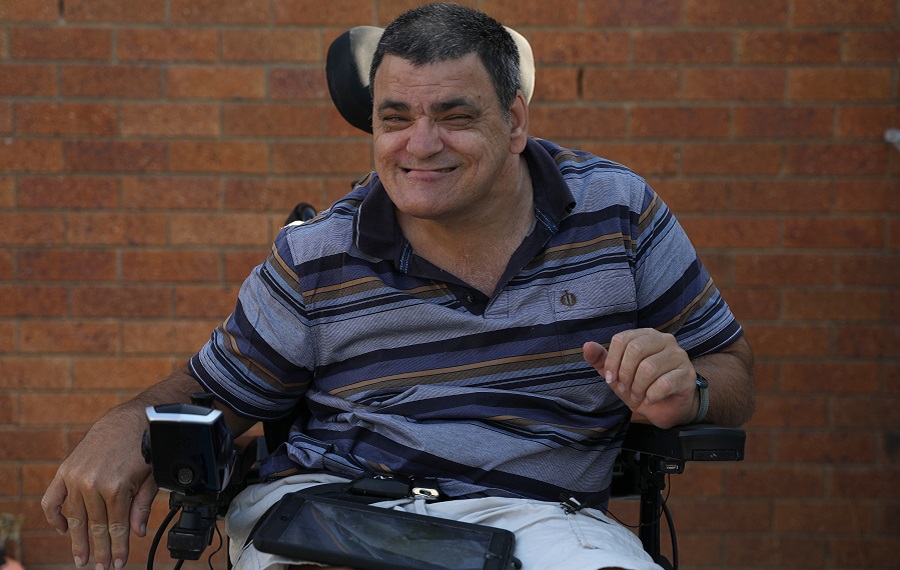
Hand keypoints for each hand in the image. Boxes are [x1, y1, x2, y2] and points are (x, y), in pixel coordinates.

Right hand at [41, 405, 157, 569]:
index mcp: (116, 487)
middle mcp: (92, 483)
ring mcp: (76, 477)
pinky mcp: (66, 469)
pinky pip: (53, 499)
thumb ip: (141, 505)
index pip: (116, 527)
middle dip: (100, 550)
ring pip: (76, 517)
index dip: (119, 548)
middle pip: (95, 526)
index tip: (119, 564)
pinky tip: (64, 529)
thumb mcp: (152, 477)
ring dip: (79, 540)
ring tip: (82, 557)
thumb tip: (137, 532)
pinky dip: (55, 516)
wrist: (134, 416)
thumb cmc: (147, 445)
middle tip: (102, 567)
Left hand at [583, 329, 697, 428]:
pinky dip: (652, 395)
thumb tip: (587, 346)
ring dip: (638, 387)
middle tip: (624, 389)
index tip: (610, 379)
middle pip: (635, 350)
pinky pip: (664, 383)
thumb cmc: (641, 386)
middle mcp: (664, 340)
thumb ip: (601, 360)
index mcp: (645, 335)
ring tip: (638, 395)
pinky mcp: (687, 375)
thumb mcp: (616, 374)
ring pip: (649, 367)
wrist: (665, 407)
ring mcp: (678, 356)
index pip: (622, 339)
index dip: (612, 361)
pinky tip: (651, 399)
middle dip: (625, 374)